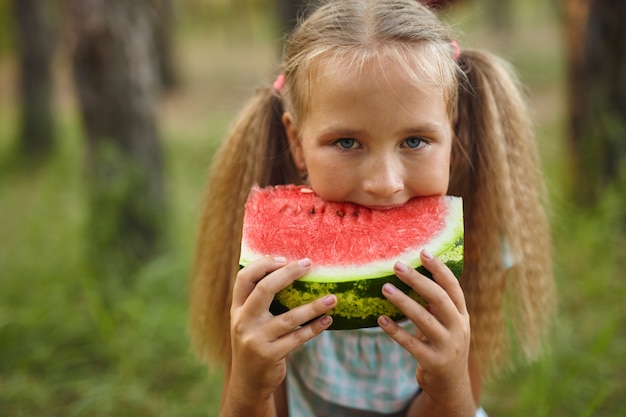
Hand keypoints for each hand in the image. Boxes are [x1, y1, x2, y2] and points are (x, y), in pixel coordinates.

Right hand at [229, 256, 336, 399]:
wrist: (247, 382)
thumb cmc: (254, 341)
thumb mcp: (247, 320)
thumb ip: (257, 299)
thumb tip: (286, 267)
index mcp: (237, 308)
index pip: (244, 278)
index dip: (263, 264)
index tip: (284, 258)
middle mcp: (243, 322)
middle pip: (264, 290)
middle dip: (288, 273)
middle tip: (309, 263)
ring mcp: (256, 339)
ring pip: (289, 317)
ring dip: (313, 306)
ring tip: (332, 298)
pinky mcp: (270, 355)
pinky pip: (298, 338)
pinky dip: (314, 328)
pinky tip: (328, 320)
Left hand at [378, 249, 471, 403]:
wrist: (451, 385)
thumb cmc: (444, 346)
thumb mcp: (448, 325)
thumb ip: (437, 305)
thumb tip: (416, 276)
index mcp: (462, 315)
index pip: (452, 287)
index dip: (439, 268)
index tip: (423, 252)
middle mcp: (458, 328)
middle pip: (438, 298)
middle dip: (417, 280)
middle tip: (397, 266)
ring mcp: (447, 346)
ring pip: (423, 319)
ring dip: (402, 302)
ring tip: (384, 288)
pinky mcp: (432, 362)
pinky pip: (410, 343)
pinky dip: (395, 331)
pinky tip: (380, 320)